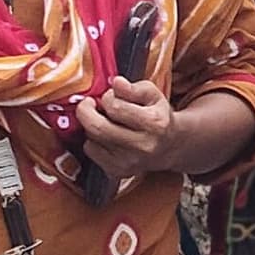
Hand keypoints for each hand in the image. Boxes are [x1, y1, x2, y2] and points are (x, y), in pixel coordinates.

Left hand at [73, 78, 190, 177]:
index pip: (115, 107)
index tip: (109, 95)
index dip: (107, 97)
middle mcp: (142, 146)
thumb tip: (116, 83)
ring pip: (91, 140)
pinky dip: (93, 142)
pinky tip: (106, 137)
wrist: (168, 147)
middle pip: (97, 128)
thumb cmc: (157, 116)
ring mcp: (129, 162)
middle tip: (87, 104)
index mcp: (154, 123)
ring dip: (92, 128)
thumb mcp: (153, 95)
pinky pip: (91, 153)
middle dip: (85, 111)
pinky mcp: (118, 172)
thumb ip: (134, 88)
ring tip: (104, 122)